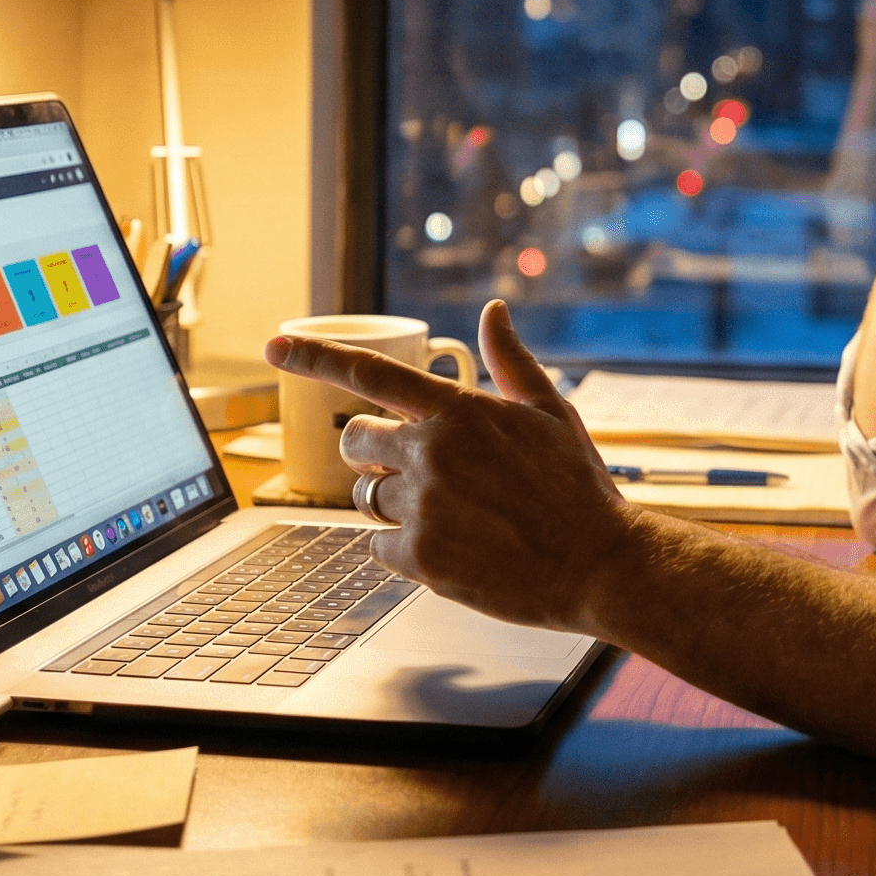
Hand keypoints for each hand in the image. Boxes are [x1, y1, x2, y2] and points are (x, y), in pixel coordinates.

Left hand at [262, 300, 640, 633]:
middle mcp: (433, 452)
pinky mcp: (420, 557)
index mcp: (459, 410)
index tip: (275, 345)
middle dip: (373, 453)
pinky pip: (378, 546)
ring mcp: (423, 506)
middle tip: (416, 470)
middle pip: (355, 440)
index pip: (369, 371)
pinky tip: (452, 549)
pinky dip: (404, 548)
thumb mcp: (550, 412)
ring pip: (367, 497)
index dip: (314, 356)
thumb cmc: (578, 488)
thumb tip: (493, 310)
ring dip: (394, 504)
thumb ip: (510, 360)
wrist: (600, 565)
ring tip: (452, 515)